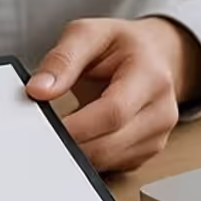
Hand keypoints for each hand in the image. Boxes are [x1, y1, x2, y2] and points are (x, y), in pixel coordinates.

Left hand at [26, 17, 200, 173]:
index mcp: (151, 76)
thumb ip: (62, 60)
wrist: (154, 55)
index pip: (114, 112)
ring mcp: (158, 135)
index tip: (46, 128)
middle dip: (71, 142)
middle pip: (110, 143)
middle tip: (44, 132)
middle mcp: (162, 110)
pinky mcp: (147, 152)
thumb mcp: (89, 34)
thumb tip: (38, 90)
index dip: (78, 126)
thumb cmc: (122, 45)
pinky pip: (112, 165)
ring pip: (109, 160)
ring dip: (78, 151)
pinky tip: (82, 135)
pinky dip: (90, 156)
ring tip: (63, 128)